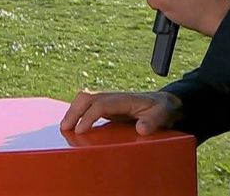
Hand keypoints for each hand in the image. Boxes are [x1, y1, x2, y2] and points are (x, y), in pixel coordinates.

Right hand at [60, 90, 182, 135]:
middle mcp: (113, 97)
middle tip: (65, 129)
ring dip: (72, 111)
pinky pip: (88, 107)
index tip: (80, 131)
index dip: (88, 117)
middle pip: (87, 97)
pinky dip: (77, 113)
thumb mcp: (163, 115)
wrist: (165, 103)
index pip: (101, 104)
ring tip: (64, 128)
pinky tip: (73, 126)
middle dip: (73, 111)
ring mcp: (109, 101)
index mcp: (124, 99)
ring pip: (84, 99)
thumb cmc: (163, 109)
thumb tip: (141, 129)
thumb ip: (153, 121)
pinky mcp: (107, 107)